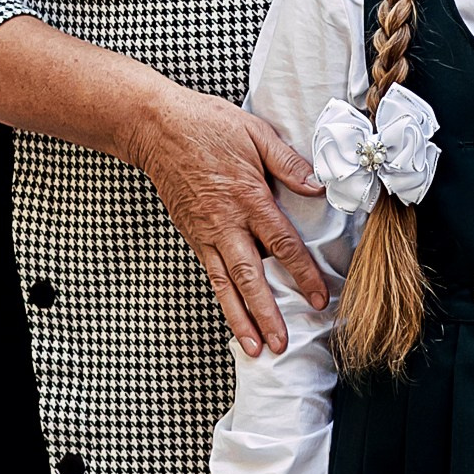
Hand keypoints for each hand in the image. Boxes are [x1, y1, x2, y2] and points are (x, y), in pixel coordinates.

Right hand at [123, 83, 326, 355]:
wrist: (155, 126)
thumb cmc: (207, 125)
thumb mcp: (256, 133)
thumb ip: (288, 163)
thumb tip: (319, 185)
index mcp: (247, 197)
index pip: (281, 243)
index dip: (302, 273)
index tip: (318, 297)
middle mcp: (225, 222)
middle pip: (251, 276)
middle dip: (267, 313)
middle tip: (282, 342)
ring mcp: (205, 232)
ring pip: (226, 284)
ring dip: (241, 318)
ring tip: (255, 348)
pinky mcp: (191, 235)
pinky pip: (210, 274)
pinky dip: (222, 299)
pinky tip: (233, 318)